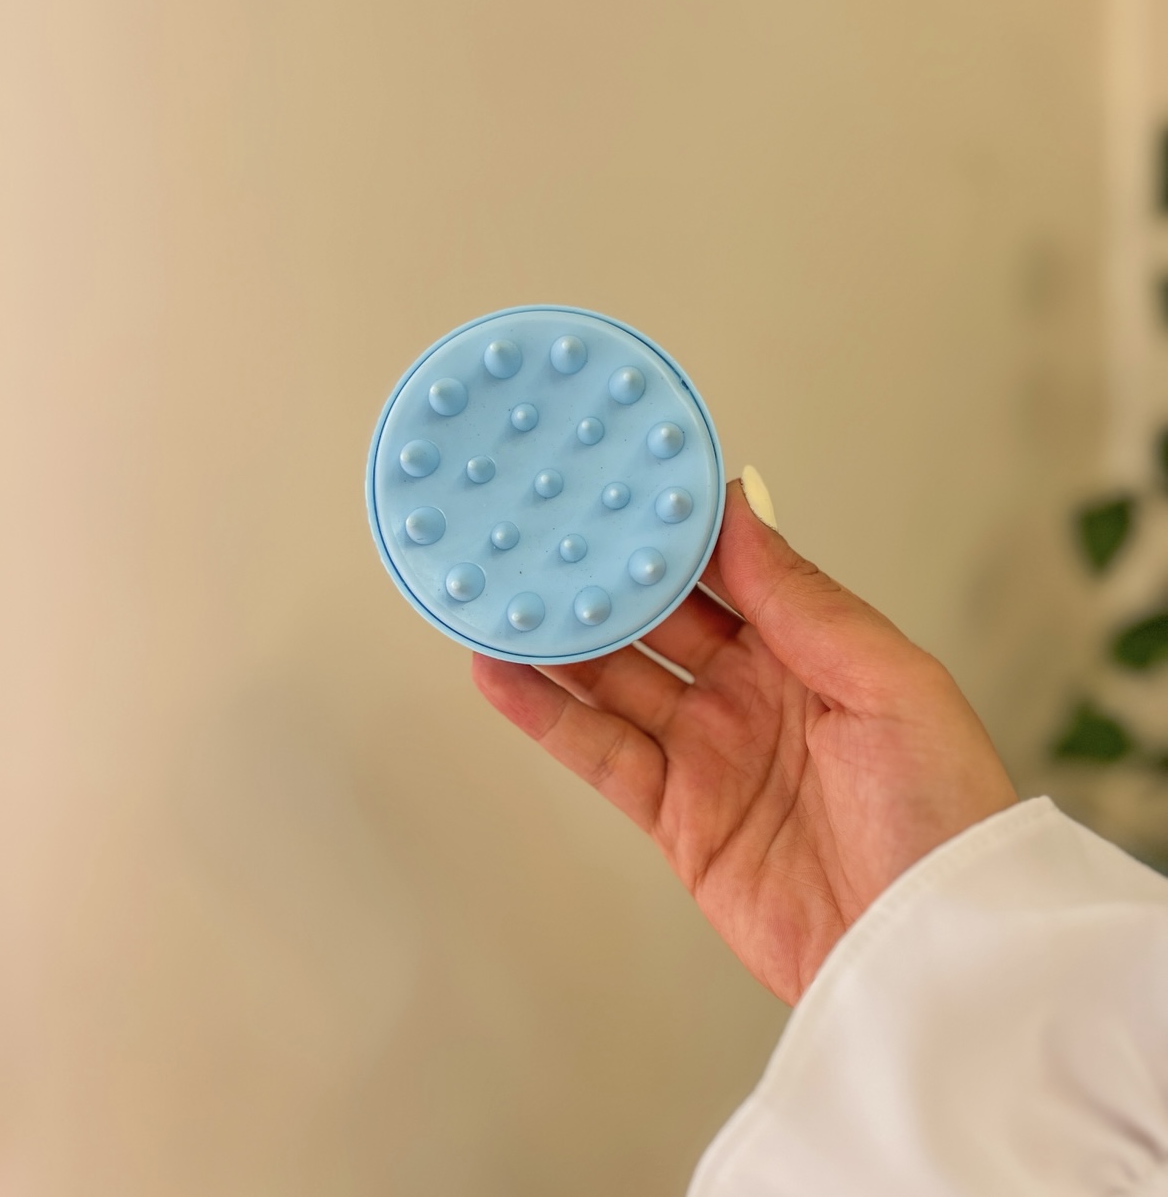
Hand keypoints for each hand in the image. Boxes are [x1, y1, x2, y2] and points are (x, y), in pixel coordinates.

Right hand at [471, 470, 1017, 1004]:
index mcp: (810, 649)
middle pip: (659, 620)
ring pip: (616, 680)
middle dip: (602, 575)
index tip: (615, 483)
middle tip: (537, 528)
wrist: (928, 953)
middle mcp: (752, 693)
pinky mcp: (676, 818)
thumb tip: (740, 507)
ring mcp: (710, 754)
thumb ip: (802, 600)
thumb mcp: (888, 683)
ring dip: (558, 638)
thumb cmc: (939, 812)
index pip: (726, 570)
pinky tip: (502, 673)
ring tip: (498, 589)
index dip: (672, 530)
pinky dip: (547, 716)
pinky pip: (600, 754)